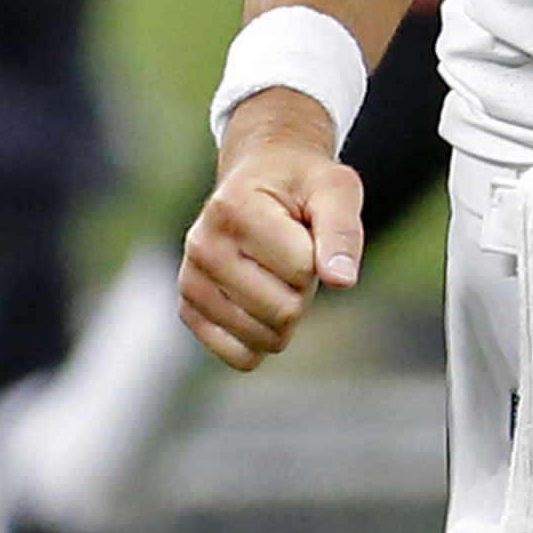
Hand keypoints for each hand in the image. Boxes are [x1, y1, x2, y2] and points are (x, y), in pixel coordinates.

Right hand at [177, 89, 364, 370]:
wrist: (259, 176)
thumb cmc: (302, 184)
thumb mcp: (336, 190)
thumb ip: (342, 232)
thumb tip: (342, 280)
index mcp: (234, 209)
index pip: (302, 270)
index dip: (320, 258)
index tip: (306, 230)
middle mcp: (202, 246)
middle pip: (284, 310)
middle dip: (304, 289)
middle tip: (292, 253)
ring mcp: (190, 281)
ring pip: (264, 337)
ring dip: (285, 313)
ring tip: (274, 270)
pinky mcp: (189, 309)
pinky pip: (240, 356)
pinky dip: (263, 340)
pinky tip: (261, 305)